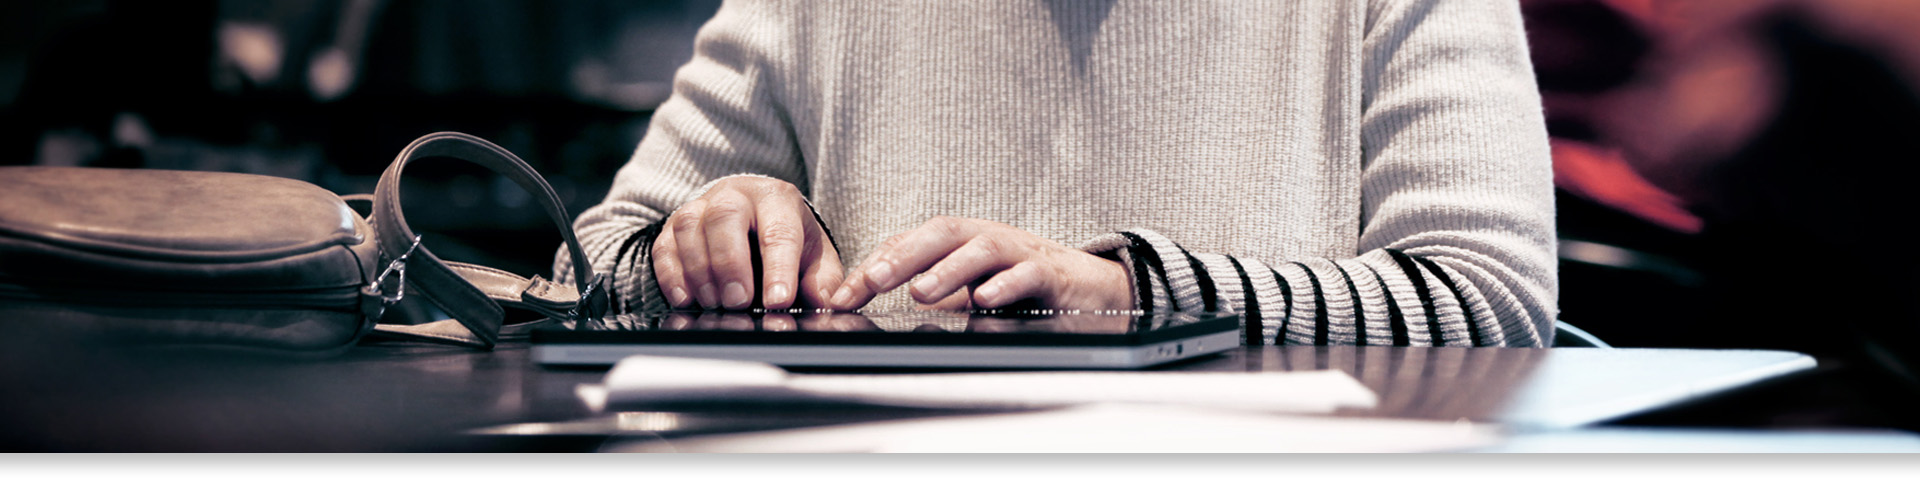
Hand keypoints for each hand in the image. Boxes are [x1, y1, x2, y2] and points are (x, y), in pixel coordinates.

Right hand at [652, 176, 843, 309]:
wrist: (752, 218)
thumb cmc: (785, 240)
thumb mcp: (813, 256)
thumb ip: (821, 280)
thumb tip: (826, 302)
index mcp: (777, 199)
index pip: (779, 230)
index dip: (779, 267)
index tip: (779, 300)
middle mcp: (736, 195)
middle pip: (726, 217)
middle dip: (730, 263)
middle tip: (739, 302)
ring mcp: (701, 207)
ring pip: (690, 227)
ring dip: (700, 270)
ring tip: (715, 304)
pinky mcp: (673, 226)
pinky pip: (664, 245)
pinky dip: (671, 275)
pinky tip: (684, 299)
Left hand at [827, 216, 1132, 310]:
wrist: (1087, 286)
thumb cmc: (1019, 283)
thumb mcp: (967, 284)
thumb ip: (927, 285)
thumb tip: (869, 300)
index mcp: (962, 240)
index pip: (912, 242)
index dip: (876, 264)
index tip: (844, 295)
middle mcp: (987, 238)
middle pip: (943, 233)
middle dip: (904, 256)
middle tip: (873, 282)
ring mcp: (1020, 253)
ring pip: (983, 249)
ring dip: (949, 270)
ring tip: (921, 293)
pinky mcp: (1051, 275)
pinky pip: (1028, 274)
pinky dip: (1006, 285)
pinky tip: (984, 300)